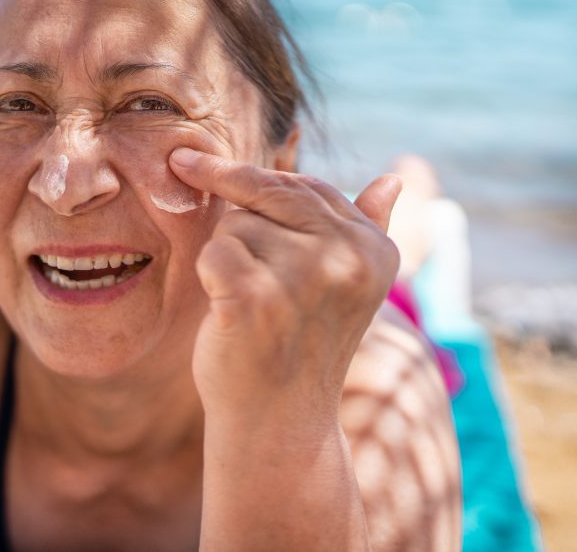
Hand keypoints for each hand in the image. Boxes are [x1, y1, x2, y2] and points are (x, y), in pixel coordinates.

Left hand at [169, 148, 401, 428]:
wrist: (278, 422)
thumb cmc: (300, 346)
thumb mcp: (342, 286)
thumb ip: (365, 229)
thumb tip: (396, 177)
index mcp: (374, 250)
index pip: (309, 188)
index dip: (255, 174)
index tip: (199, 154)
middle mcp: (348, 258)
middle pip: (269, 191)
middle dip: (221, 177)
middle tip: (181, 161)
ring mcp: (306, 276)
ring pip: (235, 224)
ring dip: (228, 258)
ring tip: (250, 305)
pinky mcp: (260, 297)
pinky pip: (214, 252)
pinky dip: (208, 278)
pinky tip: (228, 313)